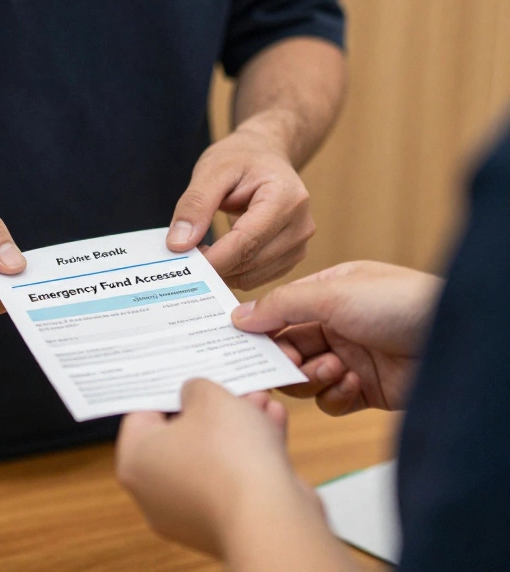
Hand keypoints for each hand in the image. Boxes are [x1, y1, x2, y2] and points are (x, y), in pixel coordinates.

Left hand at [116, 379, 311, 557]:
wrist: (271, 519)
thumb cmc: (227, 454)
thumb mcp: (209, 398)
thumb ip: (196, 388)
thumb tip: (194, 395)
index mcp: (135, 461)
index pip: (141, 416)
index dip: (167, 391)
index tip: (188, 375)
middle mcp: (155, 492)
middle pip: (181, 437)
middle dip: (213, 408)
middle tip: (233, 386)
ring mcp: (189, 512)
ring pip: (213, 457)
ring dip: (239, 426)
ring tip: (262, 400)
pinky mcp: (226, 524)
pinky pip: (234, 479)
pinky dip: (253, 452)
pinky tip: (274, 421)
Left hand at [166, 127, 313, 289]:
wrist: (265, 156)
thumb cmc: (240, 159)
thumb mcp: (211, 171)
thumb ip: (195, 205)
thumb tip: (179, 244)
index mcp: (287, 198)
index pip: (247, 241)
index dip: (214, 258)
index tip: (182, 262)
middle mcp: (301, 224)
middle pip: (251, 261)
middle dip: (213, 265)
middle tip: (181, 259)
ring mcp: (300, 244)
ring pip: (253, 275)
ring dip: (221, 272)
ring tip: (197, 253)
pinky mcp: (291, 256)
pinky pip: (257, 277)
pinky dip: (232, 273)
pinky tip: (215, 258)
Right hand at [231, 260, 441, 414]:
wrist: (457, 339)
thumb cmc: (401, 303)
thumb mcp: (332, 294)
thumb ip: (281, 305)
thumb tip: (237, 316)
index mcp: (328, 294)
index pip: (278, 313)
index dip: (259, 330)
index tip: (240, 344)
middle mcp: (337, 326)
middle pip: (286, 349)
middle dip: (285, 358)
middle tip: (290, 362)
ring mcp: (352, 359)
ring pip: (305, 378)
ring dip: (312, 377)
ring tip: (334, 368)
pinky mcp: (367, 391)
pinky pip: (331, 401)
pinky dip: (335, 396)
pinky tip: (353, 384)